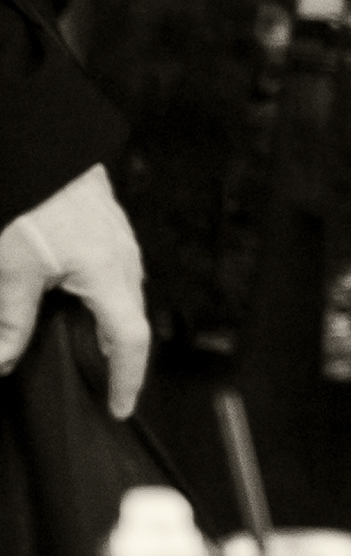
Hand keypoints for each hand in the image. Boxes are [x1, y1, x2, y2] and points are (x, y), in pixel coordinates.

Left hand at [0, 164, 148, 416]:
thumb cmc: (35, 199)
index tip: (119, 407)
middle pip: (132, 321)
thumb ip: (12, 319)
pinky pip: (117, 275)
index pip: (130, 341)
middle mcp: (124, 261)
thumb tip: (4, 362)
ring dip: (111, 327)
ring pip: (125, 297)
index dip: (127, 379)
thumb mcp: (12, 267)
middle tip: (102, 385)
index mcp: (107, 275)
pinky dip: (104, 300)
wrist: (46, 148)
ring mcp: (122, 243)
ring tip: (88, 347)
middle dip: (120, 358)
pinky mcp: (110, 230)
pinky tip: (76, 300)